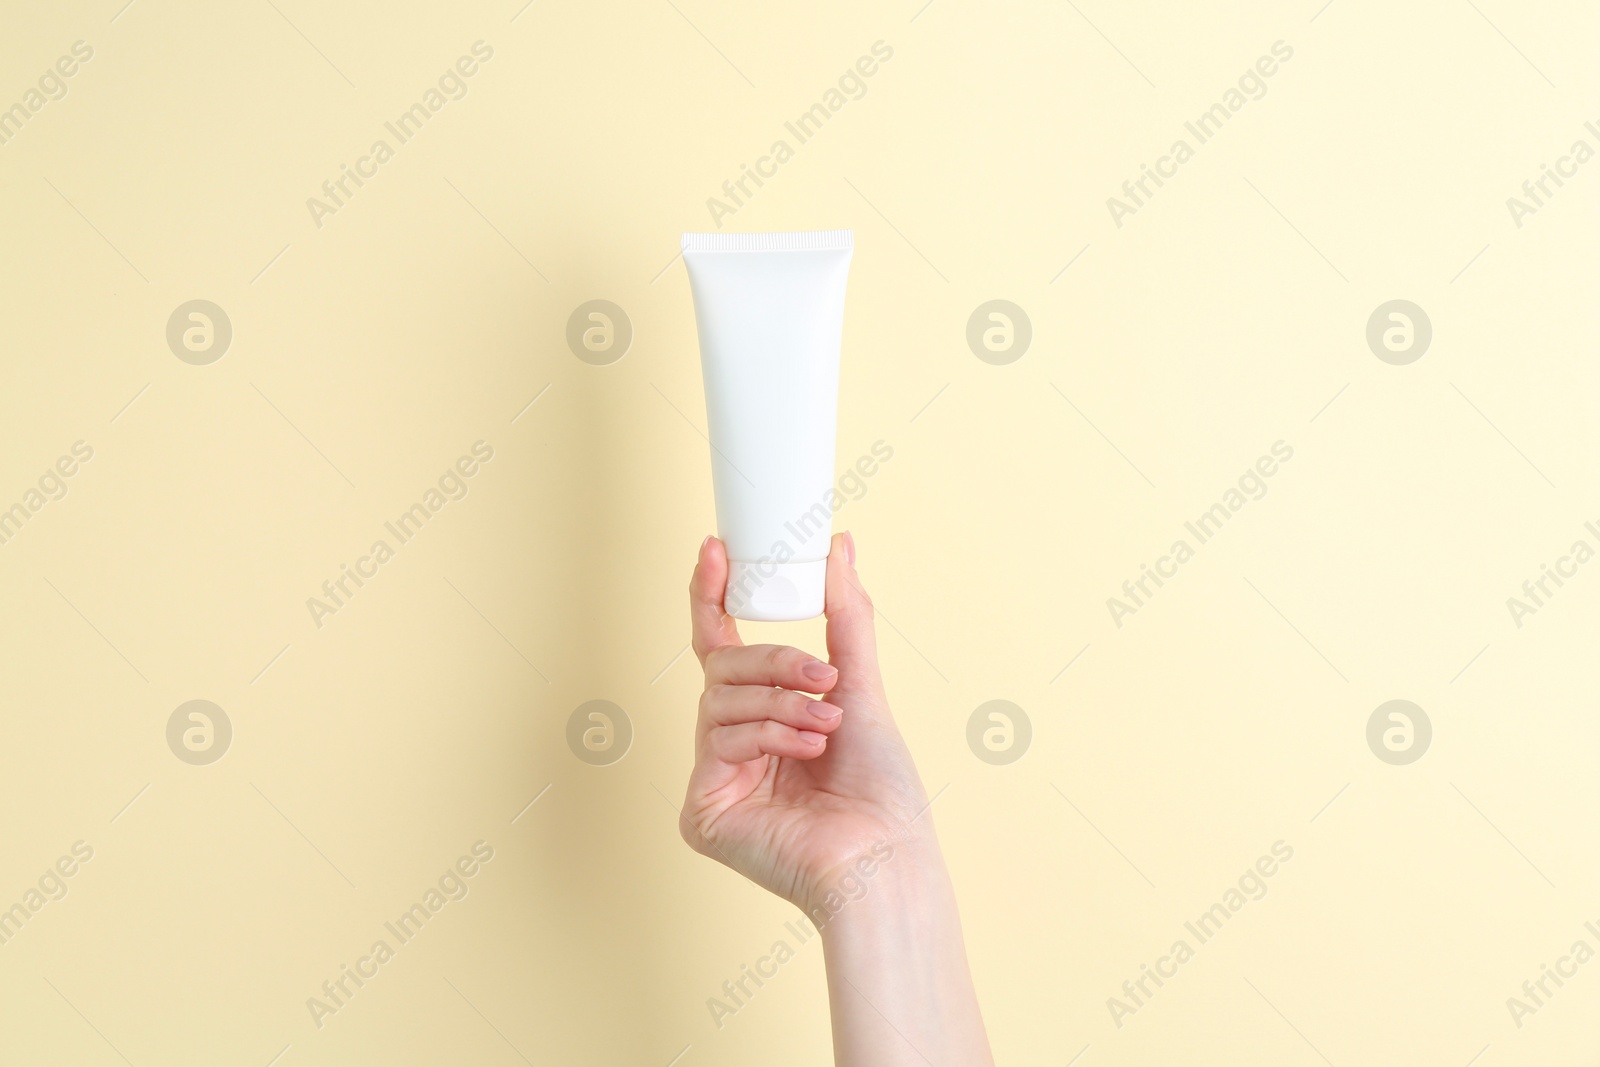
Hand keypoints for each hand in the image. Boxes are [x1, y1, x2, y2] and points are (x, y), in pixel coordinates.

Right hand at [679, 532, 933, 911]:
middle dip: (774, 663)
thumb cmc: (882, 791)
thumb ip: (846, 616)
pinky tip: (804, 756)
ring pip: (718, 700)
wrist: (886, 857)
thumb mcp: (862, 688)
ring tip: (825, 728)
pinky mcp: (702, 811)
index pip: (723, 645)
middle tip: (824, 678)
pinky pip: (718, 741)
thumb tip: (840, 546)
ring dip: (781, 706)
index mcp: (765, 717)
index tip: (717, 549)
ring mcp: (715, 778)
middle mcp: (734, 745)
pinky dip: (766, 738)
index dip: (713, 595)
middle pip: (721, 667)